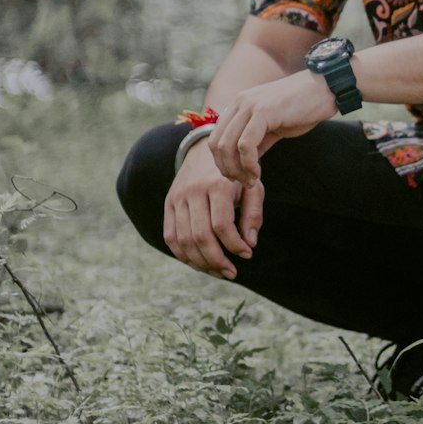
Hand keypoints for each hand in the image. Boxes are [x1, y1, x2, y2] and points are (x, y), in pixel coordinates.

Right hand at [164, 138, 265, 279]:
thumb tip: (250, 245)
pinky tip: (200, 263)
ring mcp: (177, 198)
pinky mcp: (168, 204)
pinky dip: (183, 255)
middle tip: (232, 273)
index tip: (247, 255)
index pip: (222, 225)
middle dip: (216, 260)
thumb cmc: (235, 175)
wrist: (206, 151)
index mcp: (217, 184)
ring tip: (218, 271)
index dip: (234, 245)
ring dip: (200, 262)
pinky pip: (170, 236)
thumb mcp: (252, 187)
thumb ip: (254, 215)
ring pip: (183, 240)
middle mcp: (193, 191)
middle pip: (200, 236)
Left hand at [210, 69, 336, 184]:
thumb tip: (244, 165)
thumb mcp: (273, 126)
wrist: (326, 89)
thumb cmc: (303, 107)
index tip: (240, 177)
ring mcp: (250, 105)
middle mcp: (240, 102)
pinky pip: (245, 145)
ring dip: (237, 170)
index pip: (216, 138)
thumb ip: (256, 142)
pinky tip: (258, 172)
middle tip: (245, 182)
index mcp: (239, 104)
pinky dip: (248, 164)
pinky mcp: (264, 112)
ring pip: (227, 146)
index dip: (223, 163)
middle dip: (227, 169)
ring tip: (252, 180)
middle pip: (216, 144)